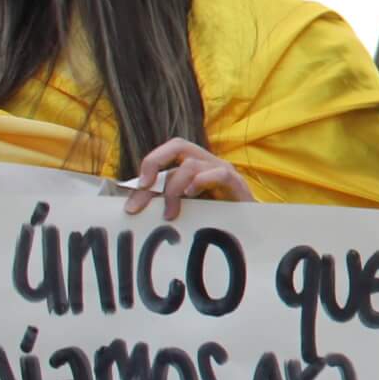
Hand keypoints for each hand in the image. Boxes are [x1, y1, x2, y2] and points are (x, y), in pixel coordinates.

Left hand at [127, 140, 253, 220]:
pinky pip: (219, 174)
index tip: (137, 187)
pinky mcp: (237, 185)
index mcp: (194, 166)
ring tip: (170, 214)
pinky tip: (192, 195)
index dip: (150, 163)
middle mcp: (208, 163)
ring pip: (192, 164)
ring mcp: (223, 172)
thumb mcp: (182, 209)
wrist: (247, 234)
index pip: (168, 152)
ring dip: (175, 188)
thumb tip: (131, 206)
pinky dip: (202, 181)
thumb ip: (162, 202)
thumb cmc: (212, 221)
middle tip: (144, 187)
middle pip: (178, 145)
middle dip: (155, 162)